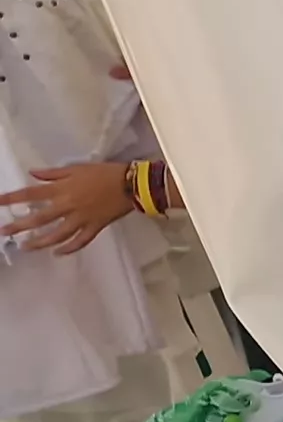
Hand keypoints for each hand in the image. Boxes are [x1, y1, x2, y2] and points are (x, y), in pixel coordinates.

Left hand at [0, 162, 132, 255]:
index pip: (31, 194)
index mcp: (62, 189)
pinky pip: (80, 241)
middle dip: (19, 226)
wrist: (132, 184)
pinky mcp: (95, 227)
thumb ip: (53, 173)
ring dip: (40, 242)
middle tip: (4, 232)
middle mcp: (68, 206)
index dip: (11, 198)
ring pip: (57, 235)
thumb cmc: (104, 172)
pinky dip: (69, 249)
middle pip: (39, 218)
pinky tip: (58, 253)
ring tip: (26, 247)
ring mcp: (81, 219)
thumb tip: (33, 173)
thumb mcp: (77, 168)